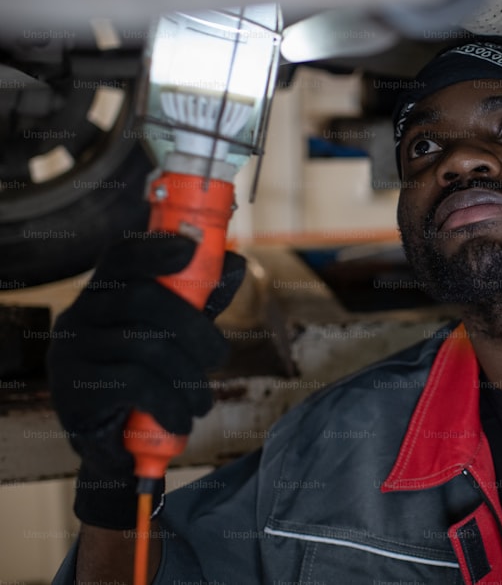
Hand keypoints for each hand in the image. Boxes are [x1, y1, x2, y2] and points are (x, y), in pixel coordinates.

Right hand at [46, 234, 244, 527]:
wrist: (115, 448)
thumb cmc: (148, 379)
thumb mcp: (176, 336)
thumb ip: (200, 300)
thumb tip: (236, 262)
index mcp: (103, 295)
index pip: (120, 256)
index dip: (154, 248)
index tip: (191, 249)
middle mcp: (78, 316)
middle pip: (143, 299)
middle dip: (195, 329)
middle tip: (220, 358)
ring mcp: (70, 352)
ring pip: (145, 346)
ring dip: (188, 377)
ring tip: (202, 403)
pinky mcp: (72, 389)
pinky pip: (134, 384)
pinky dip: (170, 403)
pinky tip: (181, 420)